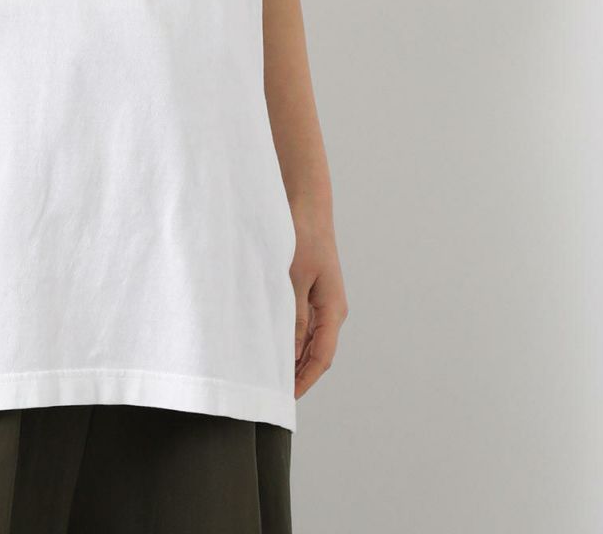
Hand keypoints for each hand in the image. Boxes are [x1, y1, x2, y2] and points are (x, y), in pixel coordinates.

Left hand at [289, 198, 348, 397]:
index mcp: (333, 309)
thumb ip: (292, 316)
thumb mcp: (293, 278)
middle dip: (298, 374)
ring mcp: (323, 300)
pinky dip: (290, 336)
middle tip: (272, 391)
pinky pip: (303, 323)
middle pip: (317, 353)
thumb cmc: (301, 236)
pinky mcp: (311, 290)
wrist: (307, 203)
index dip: (304, 380)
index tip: (286, 398)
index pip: (322, 357)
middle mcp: (332, 309)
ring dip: (293, 356)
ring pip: (309, 339)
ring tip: (269, 372)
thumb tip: (290, 352)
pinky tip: (272, 341)